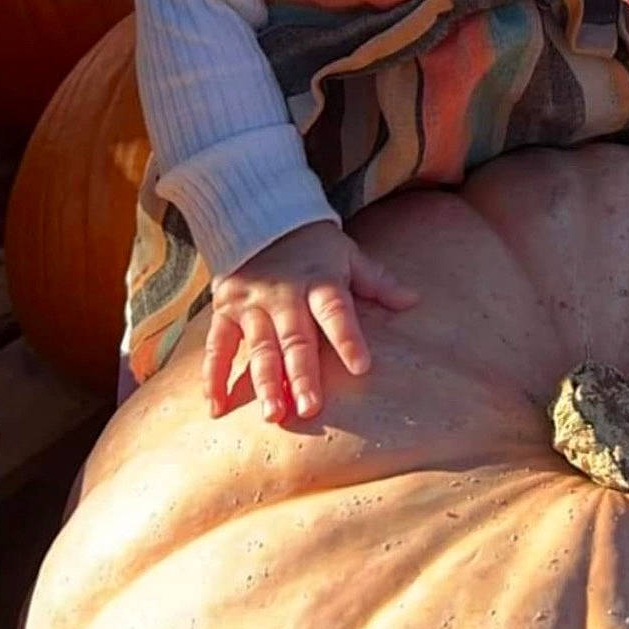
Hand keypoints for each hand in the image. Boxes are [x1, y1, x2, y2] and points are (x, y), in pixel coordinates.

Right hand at [202, 220, 418, 425]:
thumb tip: (414, 300)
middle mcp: (285, 295)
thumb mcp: (347, 255)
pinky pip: (218, 345)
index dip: (348, 338)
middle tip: (309, 408)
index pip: (336, 312)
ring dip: (264, 382)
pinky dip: (214, 375)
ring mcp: (252, 304)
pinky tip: (216, 406)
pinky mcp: (225, 309)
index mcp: (320, 281)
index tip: (361, 367)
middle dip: (302, 374)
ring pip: (259, 347)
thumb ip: (377, 281)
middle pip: (295, 339)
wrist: (258, 214)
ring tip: (273, 414)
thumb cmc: (313, 244)